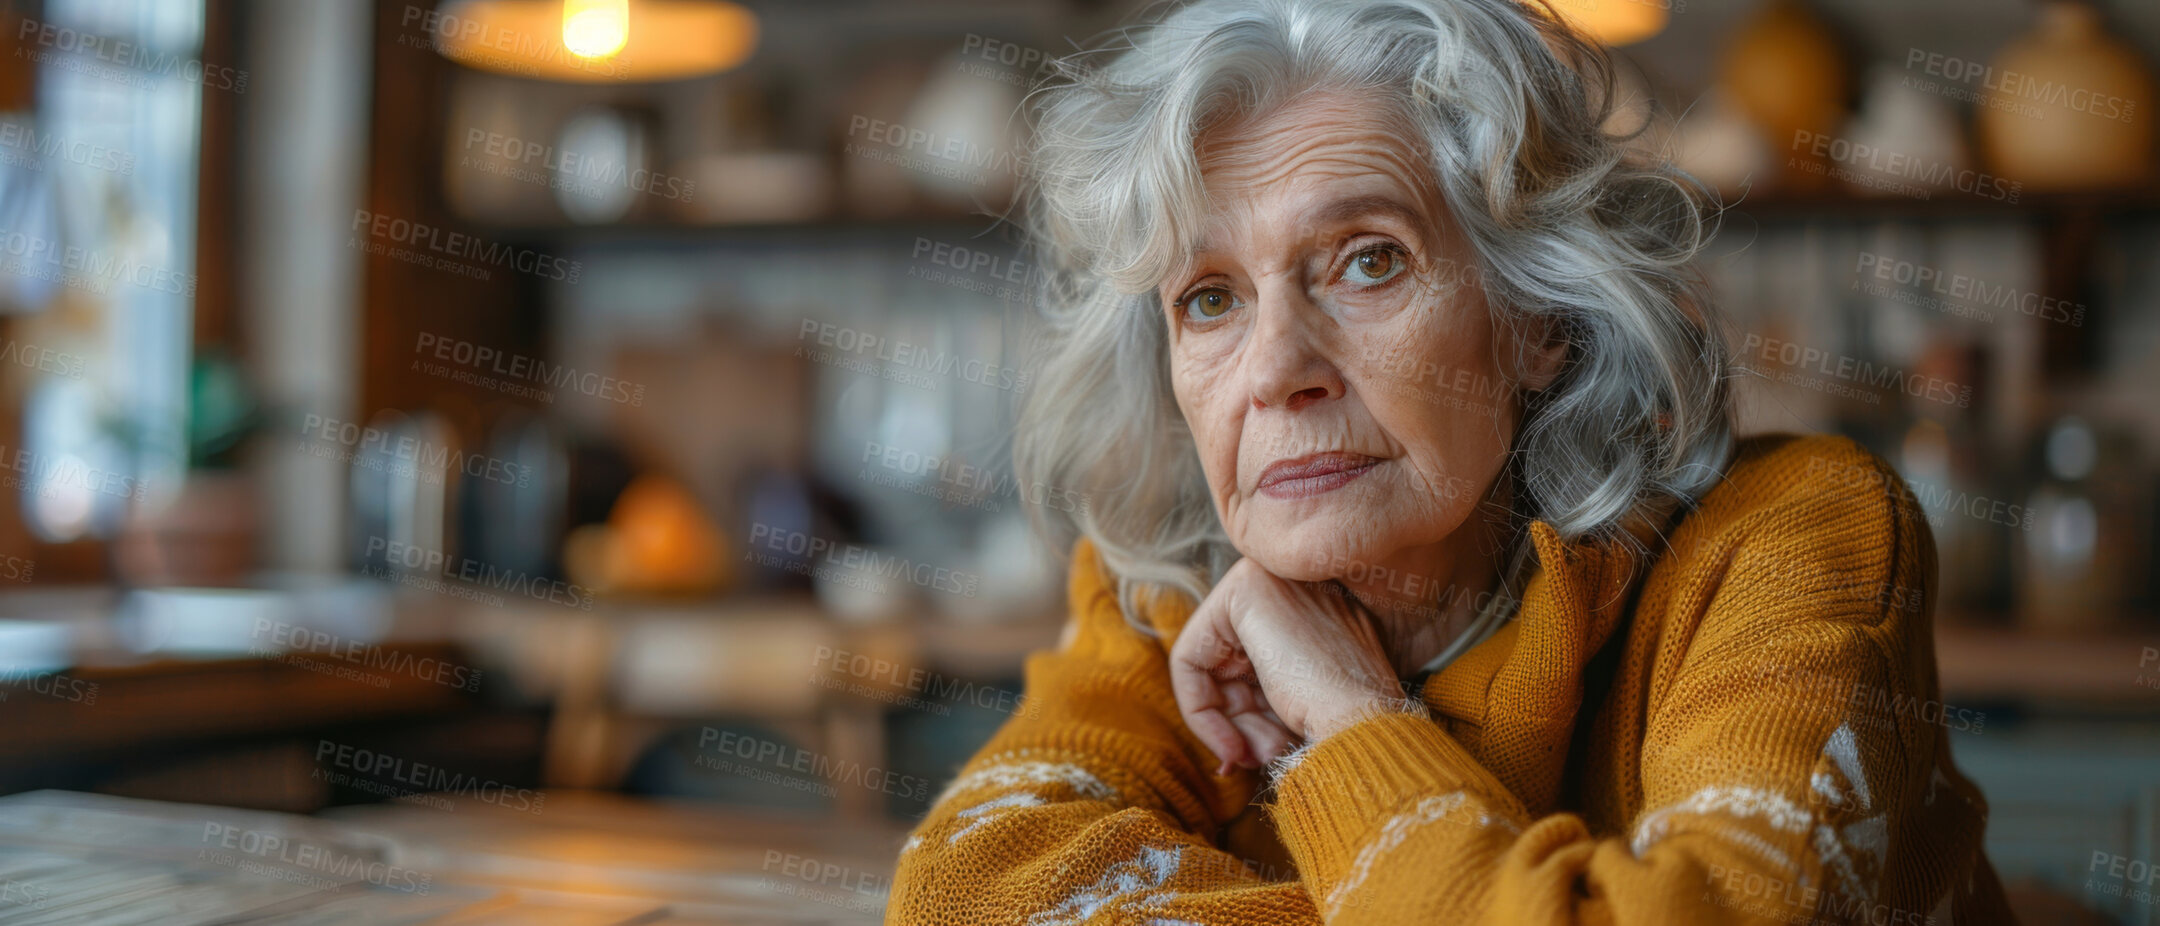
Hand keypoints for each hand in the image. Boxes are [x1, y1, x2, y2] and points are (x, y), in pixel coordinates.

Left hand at [1168, 557, 1407, 774]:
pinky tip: (1232, 746)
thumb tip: (1229, 735)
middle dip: (1238, 725)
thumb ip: (1269, 695)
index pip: (1257, 669)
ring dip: (1228, 727)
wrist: (1369, 730)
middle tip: (1252, 762)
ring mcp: (1276, 577)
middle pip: (1231, 666)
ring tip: (1256, 757)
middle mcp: (1298, 585)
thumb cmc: (1348, 727)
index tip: (1257, 759)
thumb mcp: (1305, 704)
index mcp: (1319, 613)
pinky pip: (1189, 658)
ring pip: (1211, 666)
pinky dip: (1199, 711)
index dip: (1251, 720)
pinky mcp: (1247, 590)